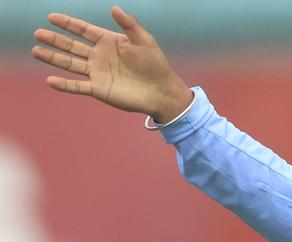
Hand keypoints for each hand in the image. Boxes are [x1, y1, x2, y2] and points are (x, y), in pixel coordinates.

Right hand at [32, 6, 192, 121]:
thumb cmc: (155, 64)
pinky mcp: (99, 89)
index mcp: (108, 42)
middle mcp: (99, 56)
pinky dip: (64, 84)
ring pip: (70, 64)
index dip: (68, 24)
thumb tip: (114, 8)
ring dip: (53, 58)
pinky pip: (78, 86)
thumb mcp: (144, 40)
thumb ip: (129, 24)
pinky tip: (50, 80)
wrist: (162, 90)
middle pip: (72, 46)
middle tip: (37, 33)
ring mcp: (97, 73)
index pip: (83, 30)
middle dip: (55, 39)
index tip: (51, 17)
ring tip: (36, 51)